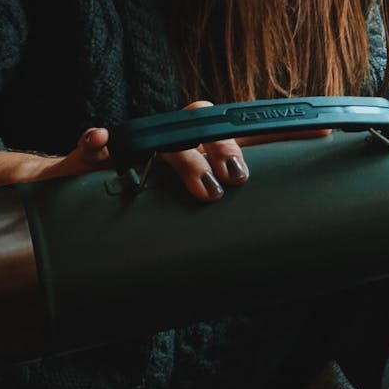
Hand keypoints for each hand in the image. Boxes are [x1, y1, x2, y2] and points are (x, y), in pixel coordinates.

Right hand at [0, 101, 329, 200]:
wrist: (65, 199)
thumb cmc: (135, 211)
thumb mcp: (178, 221)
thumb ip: (216, 231)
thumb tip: (274, 260)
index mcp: (198, 155)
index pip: (245, 135)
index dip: (283, 131)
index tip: (322, 133)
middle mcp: (169, 144)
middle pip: (207, 128)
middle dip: (229, 150)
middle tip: (238, 184)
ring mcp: (132, 147)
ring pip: (163, 133)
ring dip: (186, 154)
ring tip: (200, 185)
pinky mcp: (89, 156)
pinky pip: (91, 145)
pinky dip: (95, 144)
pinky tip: (100, 143)